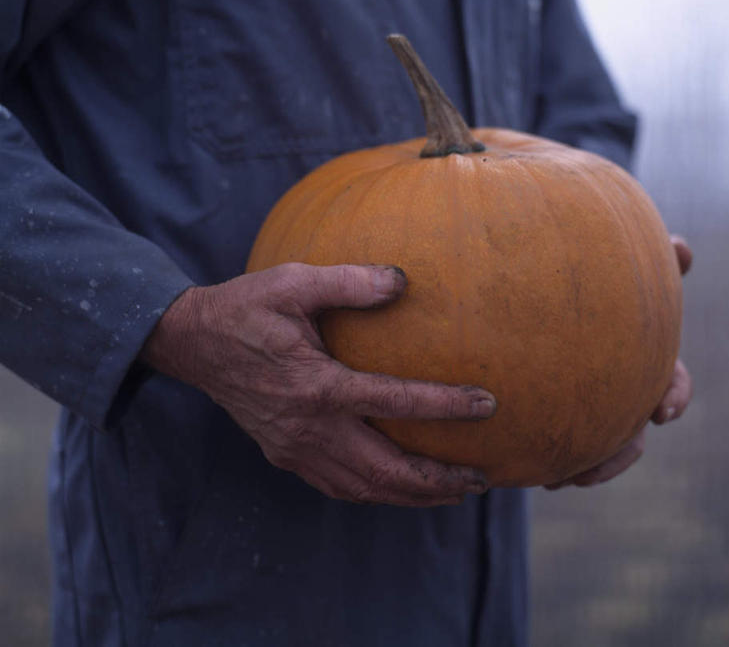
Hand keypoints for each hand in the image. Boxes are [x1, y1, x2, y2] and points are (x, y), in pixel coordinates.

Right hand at [140, 263, 495, 506]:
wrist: (192, 342)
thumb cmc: (246, 307)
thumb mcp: (295, 282)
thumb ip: (350, 281)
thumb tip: (402, 281)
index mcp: (317, 385)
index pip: (395, 402)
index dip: (446, 407)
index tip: (488, 406)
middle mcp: (309, 428)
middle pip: (386, 470)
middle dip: (438, 480)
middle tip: (481, 479)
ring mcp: (295, 448)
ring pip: (364, 488)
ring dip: (411, 495)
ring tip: (452, 493)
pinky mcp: (284, 453)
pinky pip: (338, 486)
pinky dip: (375, 493)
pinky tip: (397, 488)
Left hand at [545, 235, 692, 489]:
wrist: (531, 303)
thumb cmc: (584, 278)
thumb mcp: (607, 267)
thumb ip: (644, 260)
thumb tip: (684, 248)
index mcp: (639, 356)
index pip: (670, 379)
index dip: (673, 396)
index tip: (663, 413)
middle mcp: (620, 386)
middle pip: (634, 431)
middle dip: (621, 454)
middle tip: (592, 470)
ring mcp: (590, 405)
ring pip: (599, 448)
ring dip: (586, 467)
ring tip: (562, 479)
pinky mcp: (559, 414)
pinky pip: (562, 445)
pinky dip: (555, 460)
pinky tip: (535, 472)